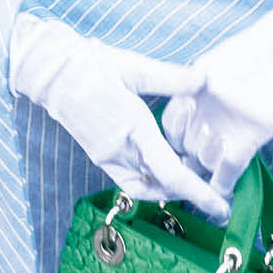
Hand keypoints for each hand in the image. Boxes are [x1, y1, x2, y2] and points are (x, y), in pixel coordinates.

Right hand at [8, 15, 229, 219]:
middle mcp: (120, 150)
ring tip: (193, 174)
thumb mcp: (135, 68)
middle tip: (217, 189)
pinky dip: (151, 180)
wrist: (52, 73)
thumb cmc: (92, 66)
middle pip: (163, 185)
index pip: (171, 172)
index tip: (220, 206)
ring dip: (171, 186)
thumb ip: (172, 78)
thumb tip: (204, 78)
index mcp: (133, 128)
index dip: (199, 192)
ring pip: (147, 186)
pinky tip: (164, 168)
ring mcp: (107, 156)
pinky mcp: (99, 156)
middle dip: (191, 191)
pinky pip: (130, 180)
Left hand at [164, 0, 272, 198]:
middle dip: (187, 159)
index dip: (174, 139)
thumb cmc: (263, 46)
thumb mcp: (221, 61)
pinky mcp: (252, 134)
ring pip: (203, 161)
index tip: (180, 150)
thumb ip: (203, 87)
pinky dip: (224, 184)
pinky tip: (224, 194)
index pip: (169, 122)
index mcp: (193, 83)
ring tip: (207, 183)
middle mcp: (203, 104)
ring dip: (205, 172)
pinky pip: (228, 170)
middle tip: (190, 173)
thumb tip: (195, 107)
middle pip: (183, 145)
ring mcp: (226, 119)